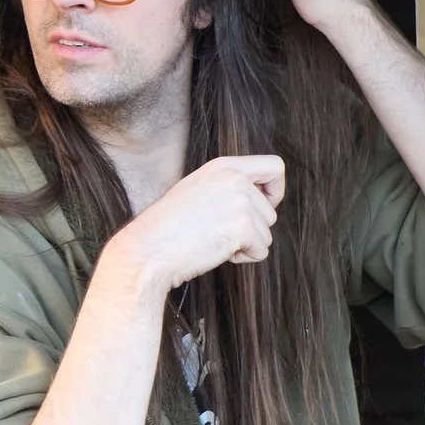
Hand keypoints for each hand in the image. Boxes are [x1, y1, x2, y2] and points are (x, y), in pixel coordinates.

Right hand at [103, 155, 286, 295]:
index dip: (275, 190)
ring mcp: (241, 202)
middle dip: (252, 229)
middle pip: (271, 210)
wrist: (148, 249)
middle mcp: (235, 179)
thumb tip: (259, 199)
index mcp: (223, 166)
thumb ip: (227, 187)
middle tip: (220, 233)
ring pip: (266, 233)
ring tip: (213, 241)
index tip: (261, 206)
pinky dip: (243, 259)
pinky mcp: (244, 227)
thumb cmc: (167, 228)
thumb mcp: (197, 190)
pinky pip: (262, 251)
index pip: (275, 167)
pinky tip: (217, 252)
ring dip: (245, 245)